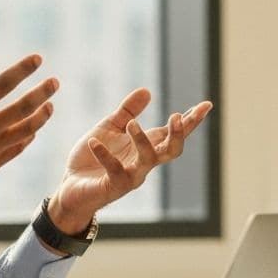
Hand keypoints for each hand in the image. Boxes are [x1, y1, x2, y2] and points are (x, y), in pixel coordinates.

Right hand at [0, 46, 56, 243]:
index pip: (4, 83)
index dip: (23, 69)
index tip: (37, 59)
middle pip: (24, 107)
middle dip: (42, 92)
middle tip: (55, 82)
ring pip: (26, 130)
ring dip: (41, 117)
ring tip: (50, 106)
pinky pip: (17, 149)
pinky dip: (27, 138)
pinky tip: (33, 132)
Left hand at [49, 89, 212, 236]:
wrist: (70, 187)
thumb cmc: (91, 159)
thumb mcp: (110, 128)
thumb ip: (127, 111)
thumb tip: (147, 90)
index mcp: (146, 147)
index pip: (173, 133)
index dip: (191, 120)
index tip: (207, 105)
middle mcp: (144, 163)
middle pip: (172, 150)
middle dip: (178, 135)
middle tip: (177, 116)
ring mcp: (131, 176)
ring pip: (148, 160)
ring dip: (142, 141)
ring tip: (132, 124)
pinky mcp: (113, 186)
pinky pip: (114, 170)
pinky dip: (104, 155)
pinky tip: (93, 142)